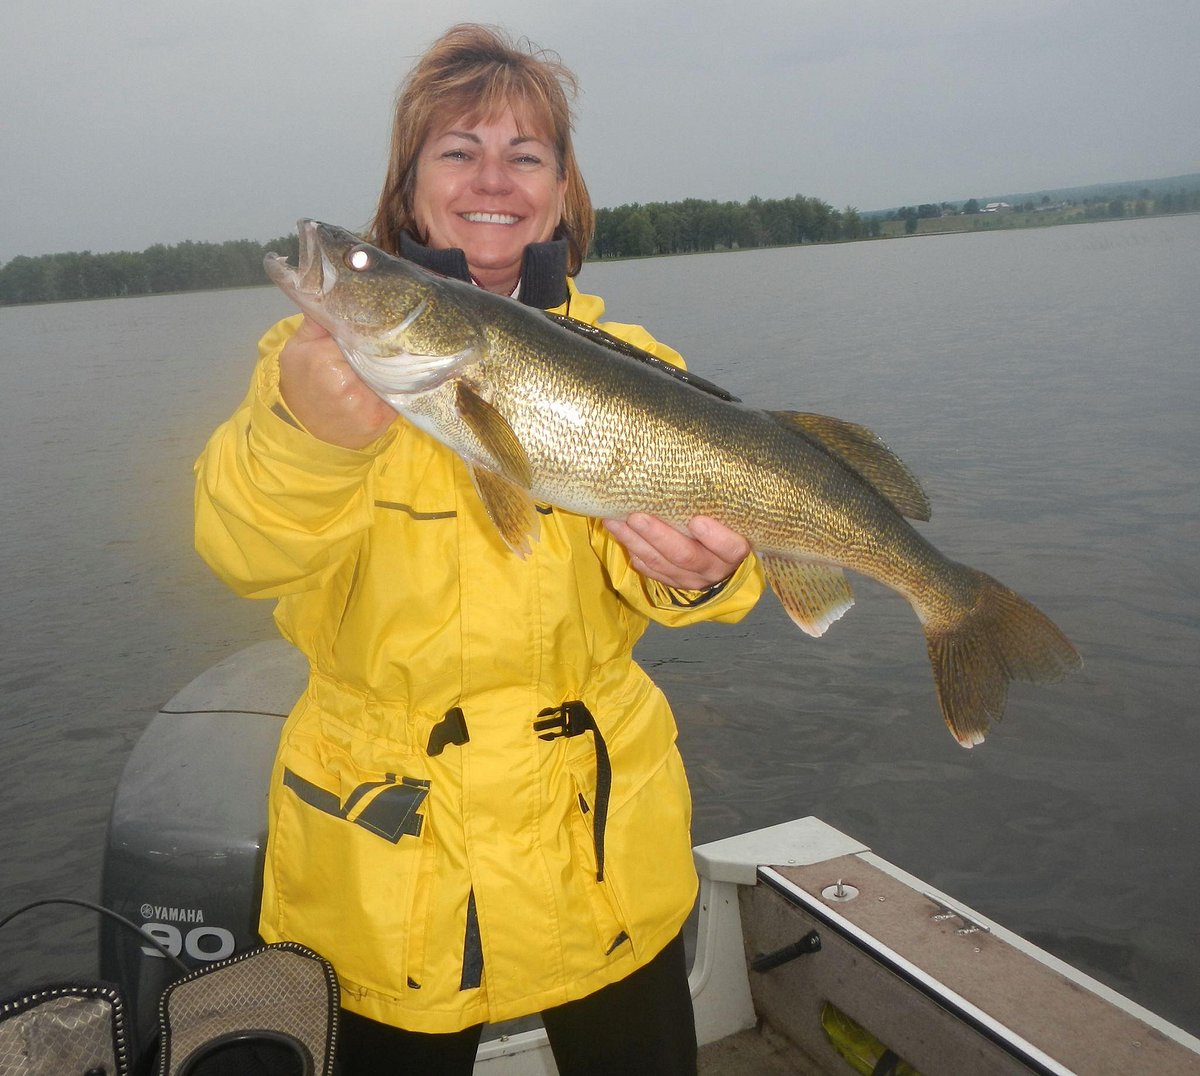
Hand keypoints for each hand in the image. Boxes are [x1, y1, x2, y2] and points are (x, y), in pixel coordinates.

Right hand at [278, 317, 395, 448]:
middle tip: (389, 338)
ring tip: (390, 359)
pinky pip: (398, 395)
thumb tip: (331, 292)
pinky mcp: (380, 420)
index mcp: (324, 359)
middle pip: (380, 353)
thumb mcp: (298, 347)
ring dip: (394, 366)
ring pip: (392, 374)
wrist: (303, 429)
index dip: (370, 327)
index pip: (360, 333)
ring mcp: (366, 405)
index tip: (377, 322)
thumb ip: (316, 321)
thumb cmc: (301, 383)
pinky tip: (390, 381)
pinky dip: (397, 386)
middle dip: (385, 346)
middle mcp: (347, 384)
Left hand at [603, 513, 749, 590]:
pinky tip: (619, 533)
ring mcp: (690, 578)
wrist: (717, 557)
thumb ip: (714, 501)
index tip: (697, 520)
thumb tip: (689, 465)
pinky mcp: (671, 582)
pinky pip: (649, 569)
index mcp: (732, 552)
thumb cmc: (722, 522)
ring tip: (614, 520)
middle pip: (685, 556)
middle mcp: (712, 569)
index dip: (715, 537)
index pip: (731, 549)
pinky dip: (632, 550)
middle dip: (658, 536)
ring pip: (660, 563)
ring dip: (635, 541)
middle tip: (636, 516)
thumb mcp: (727, 514)